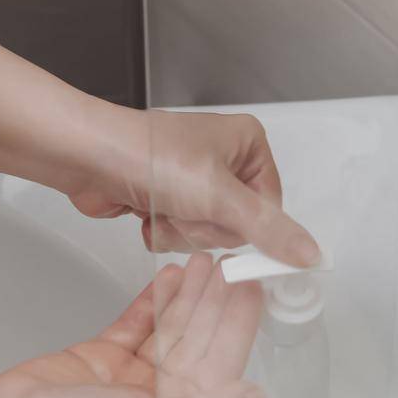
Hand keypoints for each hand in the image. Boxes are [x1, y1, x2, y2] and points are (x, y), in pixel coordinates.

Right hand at [0, 253, 264, 397]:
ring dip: (188, 295)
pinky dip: (154, 301)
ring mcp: (132, 375)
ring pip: (171, 326)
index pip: (221, 361)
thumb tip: (253, 394)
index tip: (253, 287)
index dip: (238, 324)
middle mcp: (162, 396)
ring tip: (203, 260)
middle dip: (216, 301)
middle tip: (230, 261)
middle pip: (199, 339)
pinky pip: (138, 323)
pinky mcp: (103, 355)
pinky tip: (169, 277)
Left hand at [65, 109, 321, 265]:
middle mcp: (223, 160)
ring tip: (162, 204)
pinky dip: (161, 230)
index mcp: (248, 145)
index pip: (270, 207)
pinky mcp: (165, 199)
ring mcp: (192, 181)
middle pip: (237, 226)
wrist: (88, 158)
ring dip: (181, 230)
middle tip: (187, 207)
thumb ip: (268, 229)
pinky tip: (144, 210)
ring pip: (205, 235)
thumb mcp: (221, 196)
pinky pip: (178, 235)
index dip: (247, 227)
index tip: (226, 226)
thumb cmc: (150, 156)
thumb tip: (309, 252)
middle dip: (206, 227)